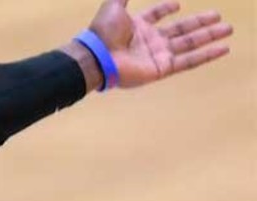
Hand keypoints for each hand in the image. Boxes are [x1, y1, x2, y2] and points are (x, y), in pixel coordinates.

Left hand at [88, 0, 231, 87]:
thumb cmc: (104, 32)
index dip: (165, 8)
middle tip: (219, 16)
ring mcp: (157, 55)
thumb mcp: (114, 6)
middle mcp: (150, 40)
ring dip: (209, 36)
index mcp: (137, 26)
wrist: (98, 57)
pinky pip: (188, 61)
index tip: (178, 4)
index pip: (155, 15)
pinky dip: (206, 55)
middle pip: (181, 29)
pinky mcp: (162, 68)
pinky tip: (222, 49)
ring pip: (189, 44)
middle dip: (200, 23)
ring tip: (228, 29)